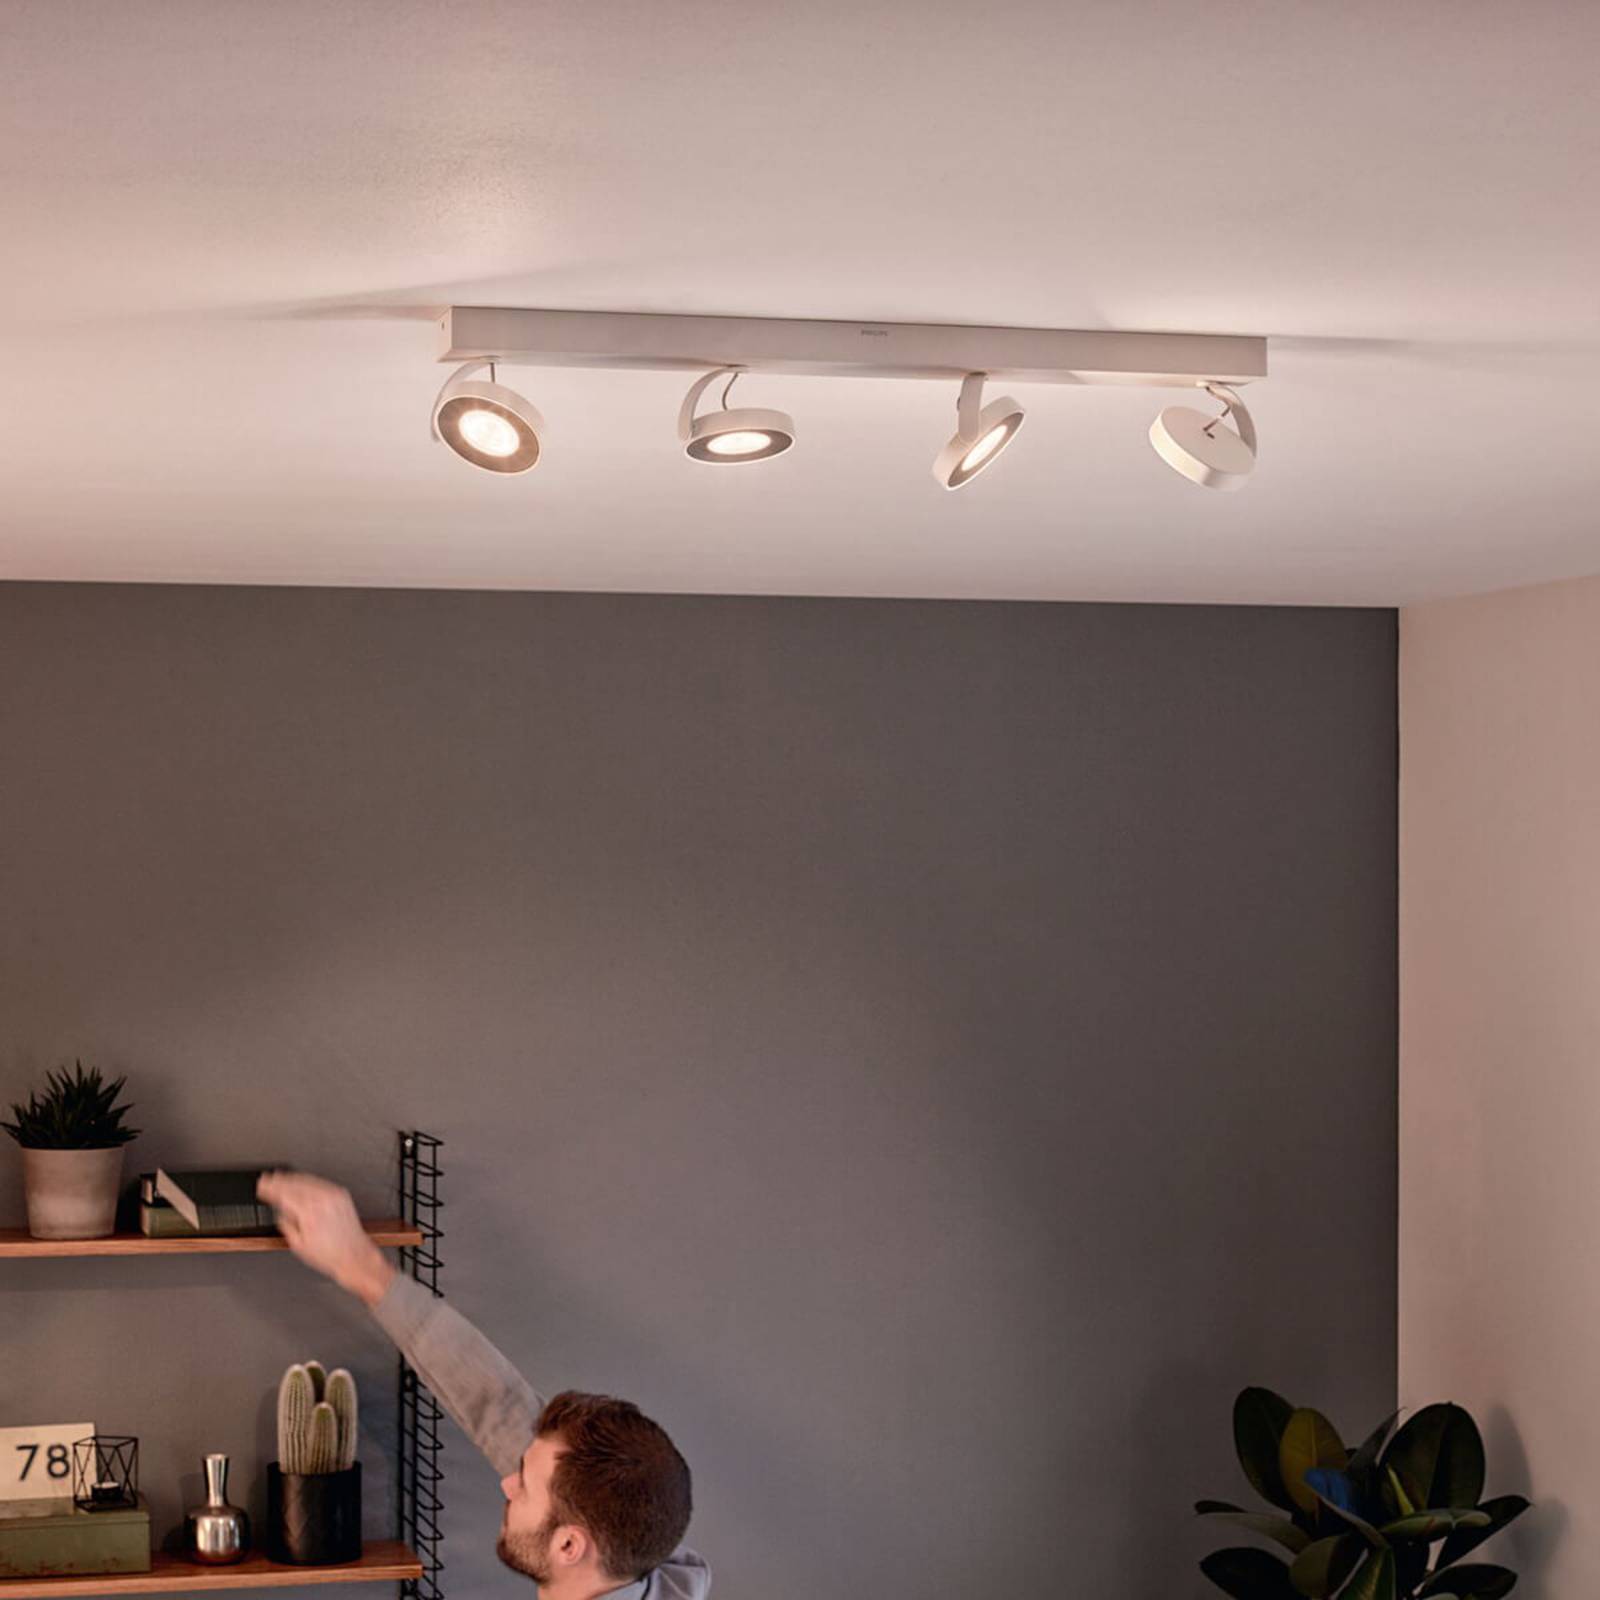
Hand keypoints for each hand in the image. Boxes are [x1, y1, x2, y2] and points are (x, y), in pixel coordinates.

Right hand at [257, 1171, 394, 1306]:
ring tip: (278, 1177)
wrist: (353, 1254)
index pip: (284, 1194)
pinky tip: (300, 1181)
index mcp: (308, 1212)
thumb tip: (280, 1213)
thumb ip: (286, 1225)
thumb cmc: (328, 1254)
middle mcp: (321, 1200)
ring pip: (307, 1180)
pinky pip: (320, 1182)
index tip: (261, 1186)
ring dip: (291, 1178)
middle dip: (278, 1181)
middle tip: (266, 1179)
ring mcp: (333, 1195)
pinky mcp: (341, 1194)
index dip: (270, 1189)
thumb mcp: (298, 1245)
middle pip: (294, 1184)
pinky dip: (306, 1180)